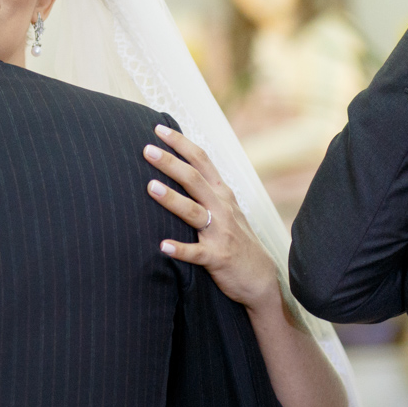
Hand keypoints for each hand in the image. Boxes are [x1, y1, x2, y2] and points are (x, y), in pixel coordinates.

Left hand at [143, 125, 279, 310]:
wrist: (260, 277)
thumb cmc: (236, 239)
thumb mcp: (226, 208)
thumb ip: (206, 189)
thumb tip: (180, 167)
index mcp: (222, 193)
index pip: (201, 161)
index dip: (181, 143)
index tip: (158, 129)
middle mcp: (222, 208)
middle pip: (194, 180)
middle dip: (170, 163)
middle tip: (147, 149)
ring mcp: (220, 233)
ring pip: (194, 212)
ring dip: (172, 199)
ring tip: (150, 187)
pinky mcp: (217, 257)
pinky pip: (196, 253)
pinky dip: (180, 249)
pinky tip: (162, 246)